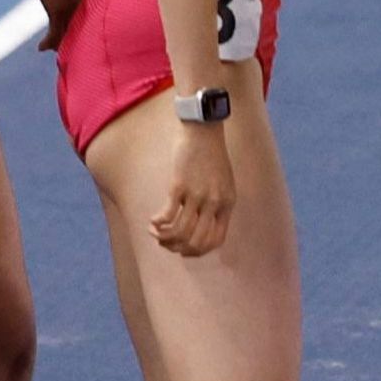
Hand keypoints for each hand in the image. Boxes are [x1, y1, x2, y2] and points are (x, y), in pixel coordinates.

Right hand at [26, 0, 90, 49]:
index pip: (100, 17)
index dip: (95, 30)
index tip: (93, 42)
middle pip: (89, 28)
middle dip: (83, 42)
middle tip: (77, 54)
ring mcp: (75, 4)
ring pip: (73, 33)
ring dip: (64, 45)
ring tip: (60, 54)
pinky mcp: (59, 7)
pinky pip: (56, 32)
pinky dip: (49, 41)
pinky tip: (42, 47)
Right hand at [151, 119, 236, 257]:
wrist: (204, 130)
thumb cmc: (211, 155)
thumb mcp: (223, 182)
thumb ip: (217, 201)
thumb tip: (203, 222)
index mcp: (227, 203)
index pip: (216, 240)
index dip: (198, 251)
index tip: (184, 249)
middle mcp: (215, 203)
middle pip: (197, 241)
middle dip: (178, 248)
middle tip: (166, 243)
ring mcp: (198, 196)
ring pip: (181, 232)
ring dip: (164, 238)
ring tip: (155, 233)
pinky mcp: (179, 186)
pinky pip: (168, 215)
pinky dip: (158, 224)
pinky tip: (152, 221)